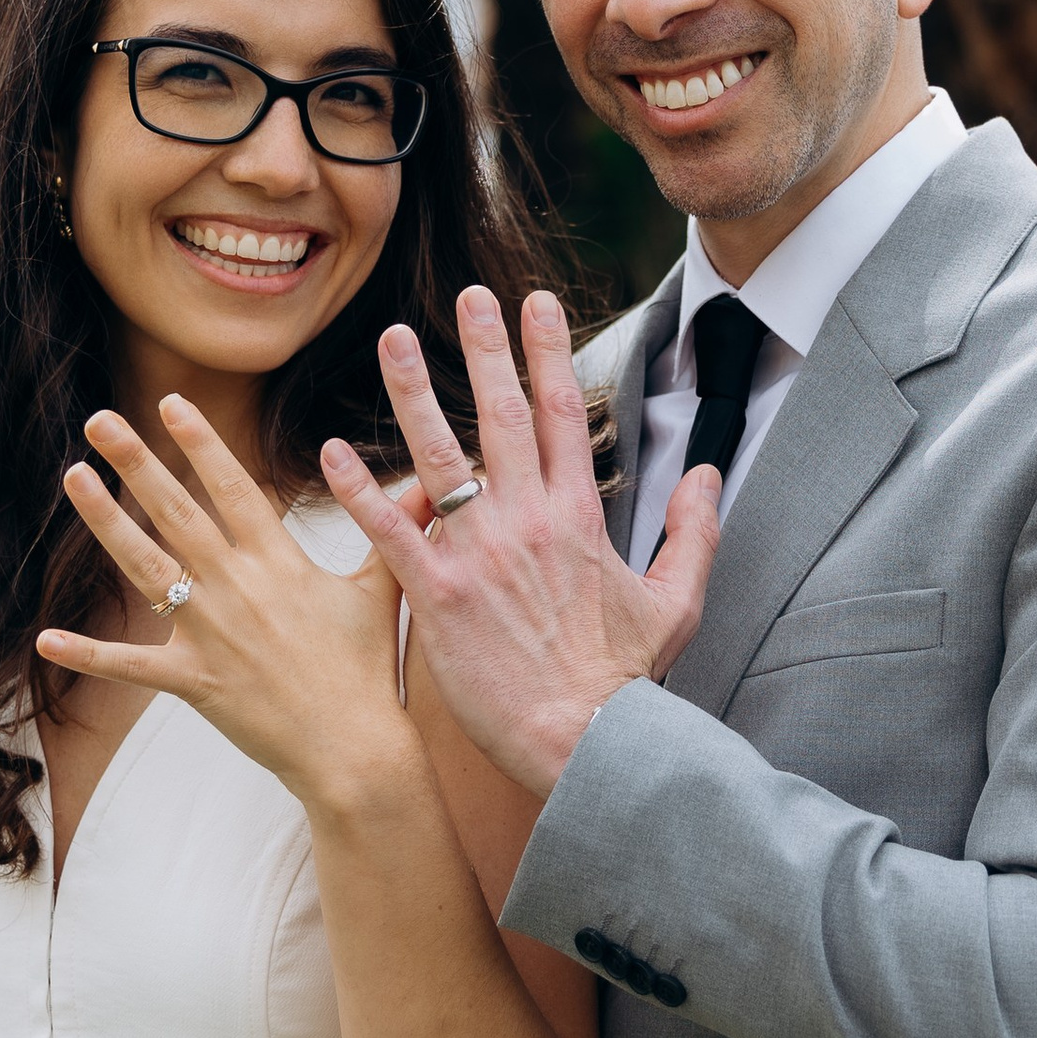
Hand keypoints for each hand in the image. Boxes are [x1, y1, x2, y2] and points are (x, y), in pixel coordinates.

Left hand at [36, 398, 411, 805]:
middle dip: (136, 461)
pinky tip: (46, 639)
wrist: (355, 749)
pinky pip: (130, 664)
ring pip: (145, 566)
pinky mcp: (193, 680)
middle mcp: (237, 587)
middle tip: (99, 420)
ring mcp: (210, 633)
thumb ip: (396, 531)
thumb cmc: (370, 671)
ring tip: (74, 478)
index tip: (171, 403)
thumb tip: (437, 486)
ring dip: (105, 521)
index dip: (200, 442)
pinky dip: (87, 654)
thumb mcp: (386, 591)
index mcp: (278, 561)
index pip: (231, 486)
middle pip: (176, 511)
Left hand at [319, 288, 721, 797]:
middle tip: (466, 295)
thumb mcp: (678, 601)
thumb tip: (705, 474)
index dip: (546, 353)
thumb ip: (692, 530)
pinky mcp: (439, 596)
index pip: (561, 414)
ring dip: (414, 393)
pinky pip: (392, 532)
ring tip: (393, 338)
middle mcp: (529, 521)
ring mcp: (481, 555)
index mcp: (580, 518)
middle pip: (501, 415)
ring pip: (440, 456)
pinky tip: (331, 451)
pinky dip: (360, 491)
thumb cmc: (627, 682)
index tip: (534, 304)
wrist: (586, 741)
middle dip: (485, 349)